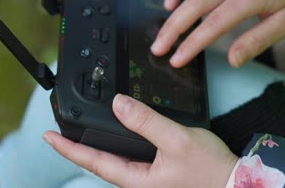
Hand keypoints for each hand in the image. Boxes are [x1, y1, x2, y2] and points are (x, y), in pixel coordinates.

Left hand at [43, 94, 237, 187]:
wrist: (236, 185)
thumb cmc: (210, 172)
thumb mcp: (176, 141)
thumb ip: (146, 122)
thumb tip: (119, 104)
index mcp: (136, 180)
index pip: (92, 161)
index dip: (67, 148)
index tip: (48, 136)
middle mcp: (138, 182)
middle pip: (99, 163)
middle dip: (78, 148)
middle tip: (60, 133)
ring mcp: (148, 179)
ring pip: (115, 160)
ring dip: (97, 145)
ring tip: (83, 131)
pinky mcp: (158, 174)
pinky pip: (131, 158)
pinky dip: (120, 144)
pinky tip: (122, 135)